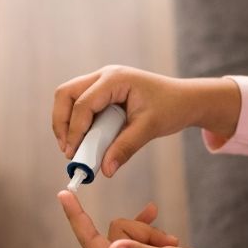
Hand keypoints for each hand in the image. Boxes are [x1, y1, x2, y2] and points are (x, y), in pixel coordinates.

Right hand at [51, 66, 240, 177]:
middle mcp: (104, 76)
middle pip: (66, 94)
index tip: (73, 154)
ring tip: (73, 148)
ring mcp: (102, 82)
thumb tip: (105, 170)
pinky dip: (78, 123)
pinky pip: (81, 105)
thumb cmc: (171, 108)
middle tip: (67, 149)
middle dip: (62, 123)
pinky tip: (85, 142)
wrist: (186, 99)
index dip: (75, 130)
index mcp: (115, 79)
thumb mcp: (149, 129)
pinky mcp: (103, 92)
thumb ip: (125, 148)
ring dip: (67, 123)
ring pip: (69, 98)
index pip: (83, 103)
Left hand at [57, 190, 247, 247]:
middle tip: (166, 246)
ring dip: (152, 234)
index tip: (63, 194)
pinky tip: (168, 237)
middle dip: (143, 230)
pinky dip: (152, 231)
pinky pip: (137, 232)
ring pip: (129, 228)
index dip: (76, 216)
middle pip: (117, 229)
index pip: (90, 240)